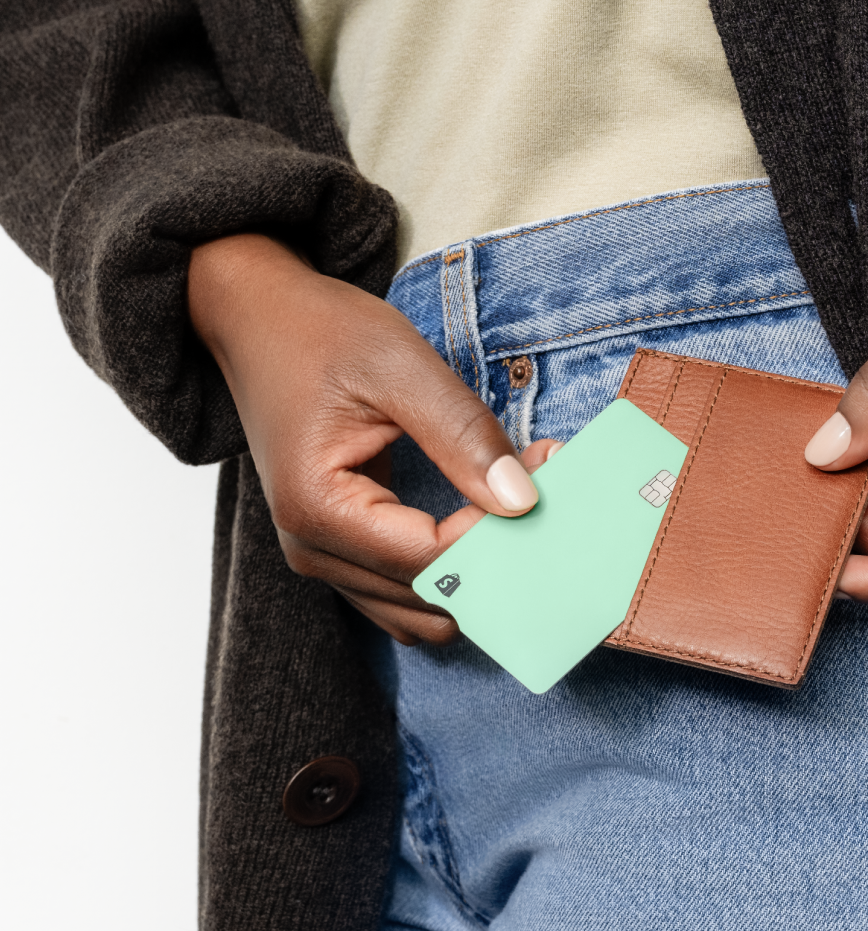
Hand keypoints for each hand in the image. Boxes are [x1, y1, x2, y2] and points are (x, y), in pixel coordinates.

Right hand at [189, 234, 561, 642]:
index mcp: (319, 508)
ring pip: (420, 609)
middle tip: (538, 493)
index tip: (543, 475)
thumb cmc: (321, 333)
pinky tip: (483, 526)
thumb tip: (522, 501)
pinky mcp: (339, 550)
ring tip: (512, 506)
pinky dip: (451, 571)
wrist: (260, 321)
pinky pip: (406, 591)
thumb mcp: (401, 366)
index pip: (432, 561)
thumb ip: (462, 435)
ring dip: (476, 571)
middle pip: (429, 595)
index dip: (498, 532)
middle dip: (492, 556)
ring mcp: (322, 556)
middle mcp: (313, 550)